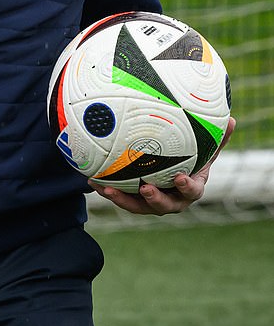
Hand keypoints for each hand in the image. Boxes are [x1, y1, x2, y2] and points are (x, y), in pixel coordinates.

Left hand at [88, 116, 235, 215]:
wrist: (174, 175)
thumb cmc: (191, 159)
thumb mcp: (205, 149)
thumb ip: (217, 138)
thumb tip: (233, 120)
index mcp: (190, 187)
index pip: (191, 190)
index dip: (186, 186)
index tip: (179, 178)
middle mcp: (171, 199)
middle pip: (163, 205)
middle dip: (153, 199)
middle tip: (144, 188)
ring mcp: (151, 202)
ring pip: (137, 205)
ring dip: (122, 199)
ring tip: (107, 189)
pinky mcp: (134, 199)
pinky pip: (121, 196)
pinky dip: (108, 189)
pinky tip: (93, 181)